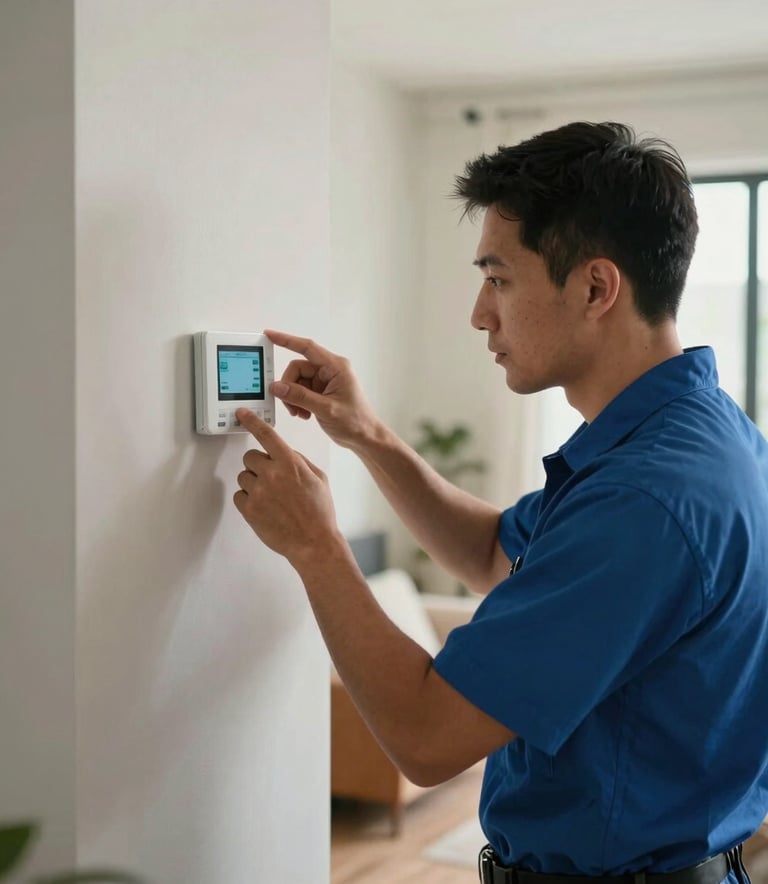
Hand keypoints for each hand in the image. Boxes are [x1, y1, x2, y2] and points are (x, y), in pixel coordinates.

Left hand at [233, 408, 339, 564]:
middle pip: (250, 457)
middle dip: (259, 465)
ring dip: (254, 483)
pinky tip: (265, 507)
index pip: (266, 434)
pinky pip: (239, 495)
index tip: (241, 414)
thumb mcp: (318, 478)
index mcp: (290, 463)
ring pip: (244, 476)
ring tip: (272, 497)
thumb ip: (298, 460)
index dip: (251, 421)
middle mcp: (272, 474)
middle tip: (272, 479)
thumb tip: (284, 454)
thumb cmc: (320, 513)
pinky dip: (248, 499)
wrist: (314, 542)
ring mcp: (259, 492)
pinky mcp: (249, 509)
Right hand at [265, 330, 379, 449]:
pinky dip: (297, 402)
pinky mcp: (321, 392)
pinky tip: (304, 414)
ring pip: (297, 382)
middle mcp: (330, 371)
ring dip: (293, 398)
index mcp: (336, 367)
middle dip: (289, 387)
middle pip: (298, 369)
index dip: (286, 340)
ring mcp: (325, 382)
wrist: (365, 437)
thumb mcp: (326, 409)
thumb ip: (300, 397)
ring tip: (300, 413)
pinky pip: (300, 391)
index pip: (307, 347)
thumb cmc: (356, 421)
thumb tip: (278, 387)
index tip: (270, 335)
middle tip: (290, 405)